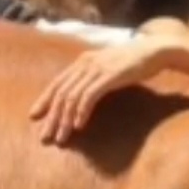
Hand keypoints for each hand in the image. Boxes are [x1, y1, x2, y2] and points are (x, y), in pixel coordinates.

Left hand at [29, 37, 168, 144]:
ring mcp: (97, 68)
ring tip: (61, 137)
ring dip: (65, 120)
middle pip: (61, 92)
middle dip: (51, 116)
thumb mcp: (106, 68)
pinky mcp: (109, 75)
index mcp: (82, 61)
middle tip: (45, 137)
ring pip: (72, 97)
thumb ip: (91, 79)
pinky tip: (79, 125)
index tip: (34, 117)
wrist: (153, 51)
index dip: (44, 100)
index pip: (56, 83)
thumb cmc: (131, 62)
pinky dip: (82, 112)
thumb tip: (77, 98)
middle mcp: (85, 63)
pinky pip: (90, 96)